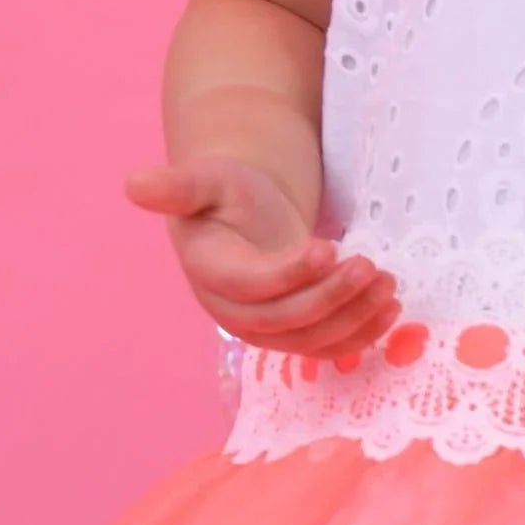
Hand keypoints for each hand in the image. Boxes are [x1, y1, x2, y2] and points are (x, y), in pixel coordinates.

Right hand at [125, 155, 400, 357]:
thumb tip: (133, 184)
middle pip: (284, 319)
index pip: (249, 286)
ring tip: (388, 284)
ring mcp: (266, 327)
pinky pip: (327, 346)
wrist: (245, 210)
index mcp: (209, 272)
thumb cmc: (227, 189)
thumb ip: (178, 186)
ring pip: (310, 338)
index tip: (329, 248)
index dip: (289, 274)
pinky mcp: (295, 332)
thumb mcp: (205, 178)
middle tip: (372, 268)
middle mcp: (233, 310)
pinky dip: (361, 334)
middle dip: (330, 298)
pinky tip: (390, 309)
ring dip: (353, 317)